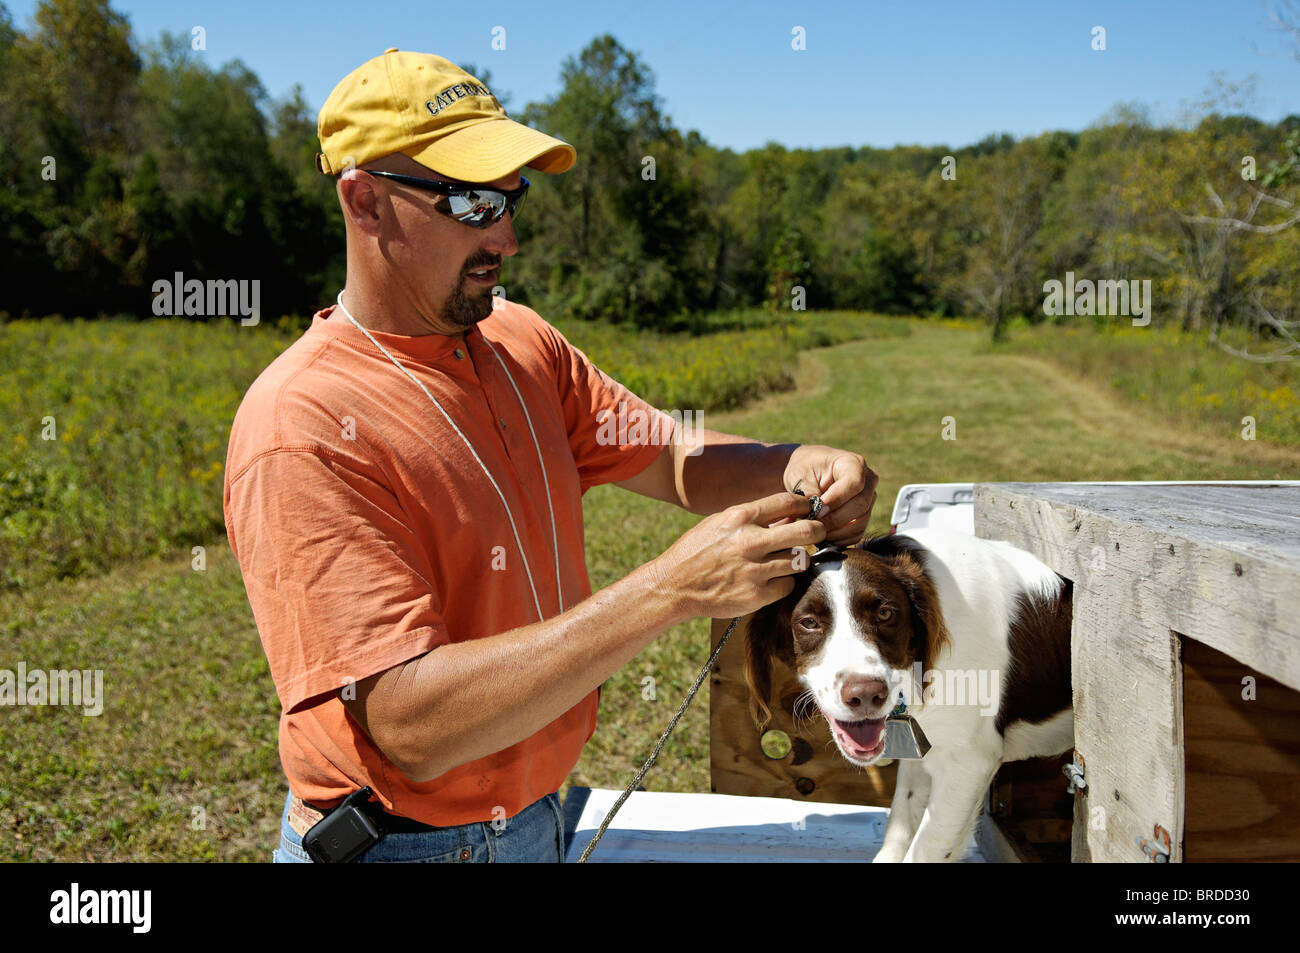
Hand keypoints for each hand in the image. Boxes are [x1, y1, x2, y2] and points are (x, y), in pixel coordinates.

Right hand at [649, 491, 826, 620]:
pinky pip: (788, 585)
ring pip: (800, 559)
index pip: (788, 502)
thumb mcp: (720, 523)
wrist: (675, 585)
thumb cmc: (699, 550)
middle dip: (817, 530)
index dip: (805, 505)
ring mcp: (754, 571)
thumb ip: (753, 517)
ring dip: (797, 559)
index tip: (808, 510)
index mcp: (740, 517)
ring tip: (786, 559)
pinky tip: (770, 579)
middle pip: (805, 531)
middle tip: (817, 532)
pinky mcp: (756, 596)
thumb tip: (789, 513)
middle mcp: (749, 542)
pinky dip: (783, 582)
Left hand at [780, 445, 878, 546]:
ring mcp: (869, 499)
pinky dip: (841, 539)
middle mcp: (868, 481)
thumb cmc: (804, 469)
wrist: (809, 473)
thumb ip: (807, 490)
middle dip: (835, 519)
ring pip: (861, 522)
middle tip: (813, 524)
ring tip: (816, 531)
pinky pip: (858, 533)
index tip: (817, 510)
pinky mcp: (864, 516)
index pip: (854, 484)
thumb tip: (813, 509)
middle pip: (861, 505)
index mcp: (853, 464)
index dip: (836, 500)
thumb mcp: (800, 473)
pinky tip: (824, 536)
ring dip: (837, 531)